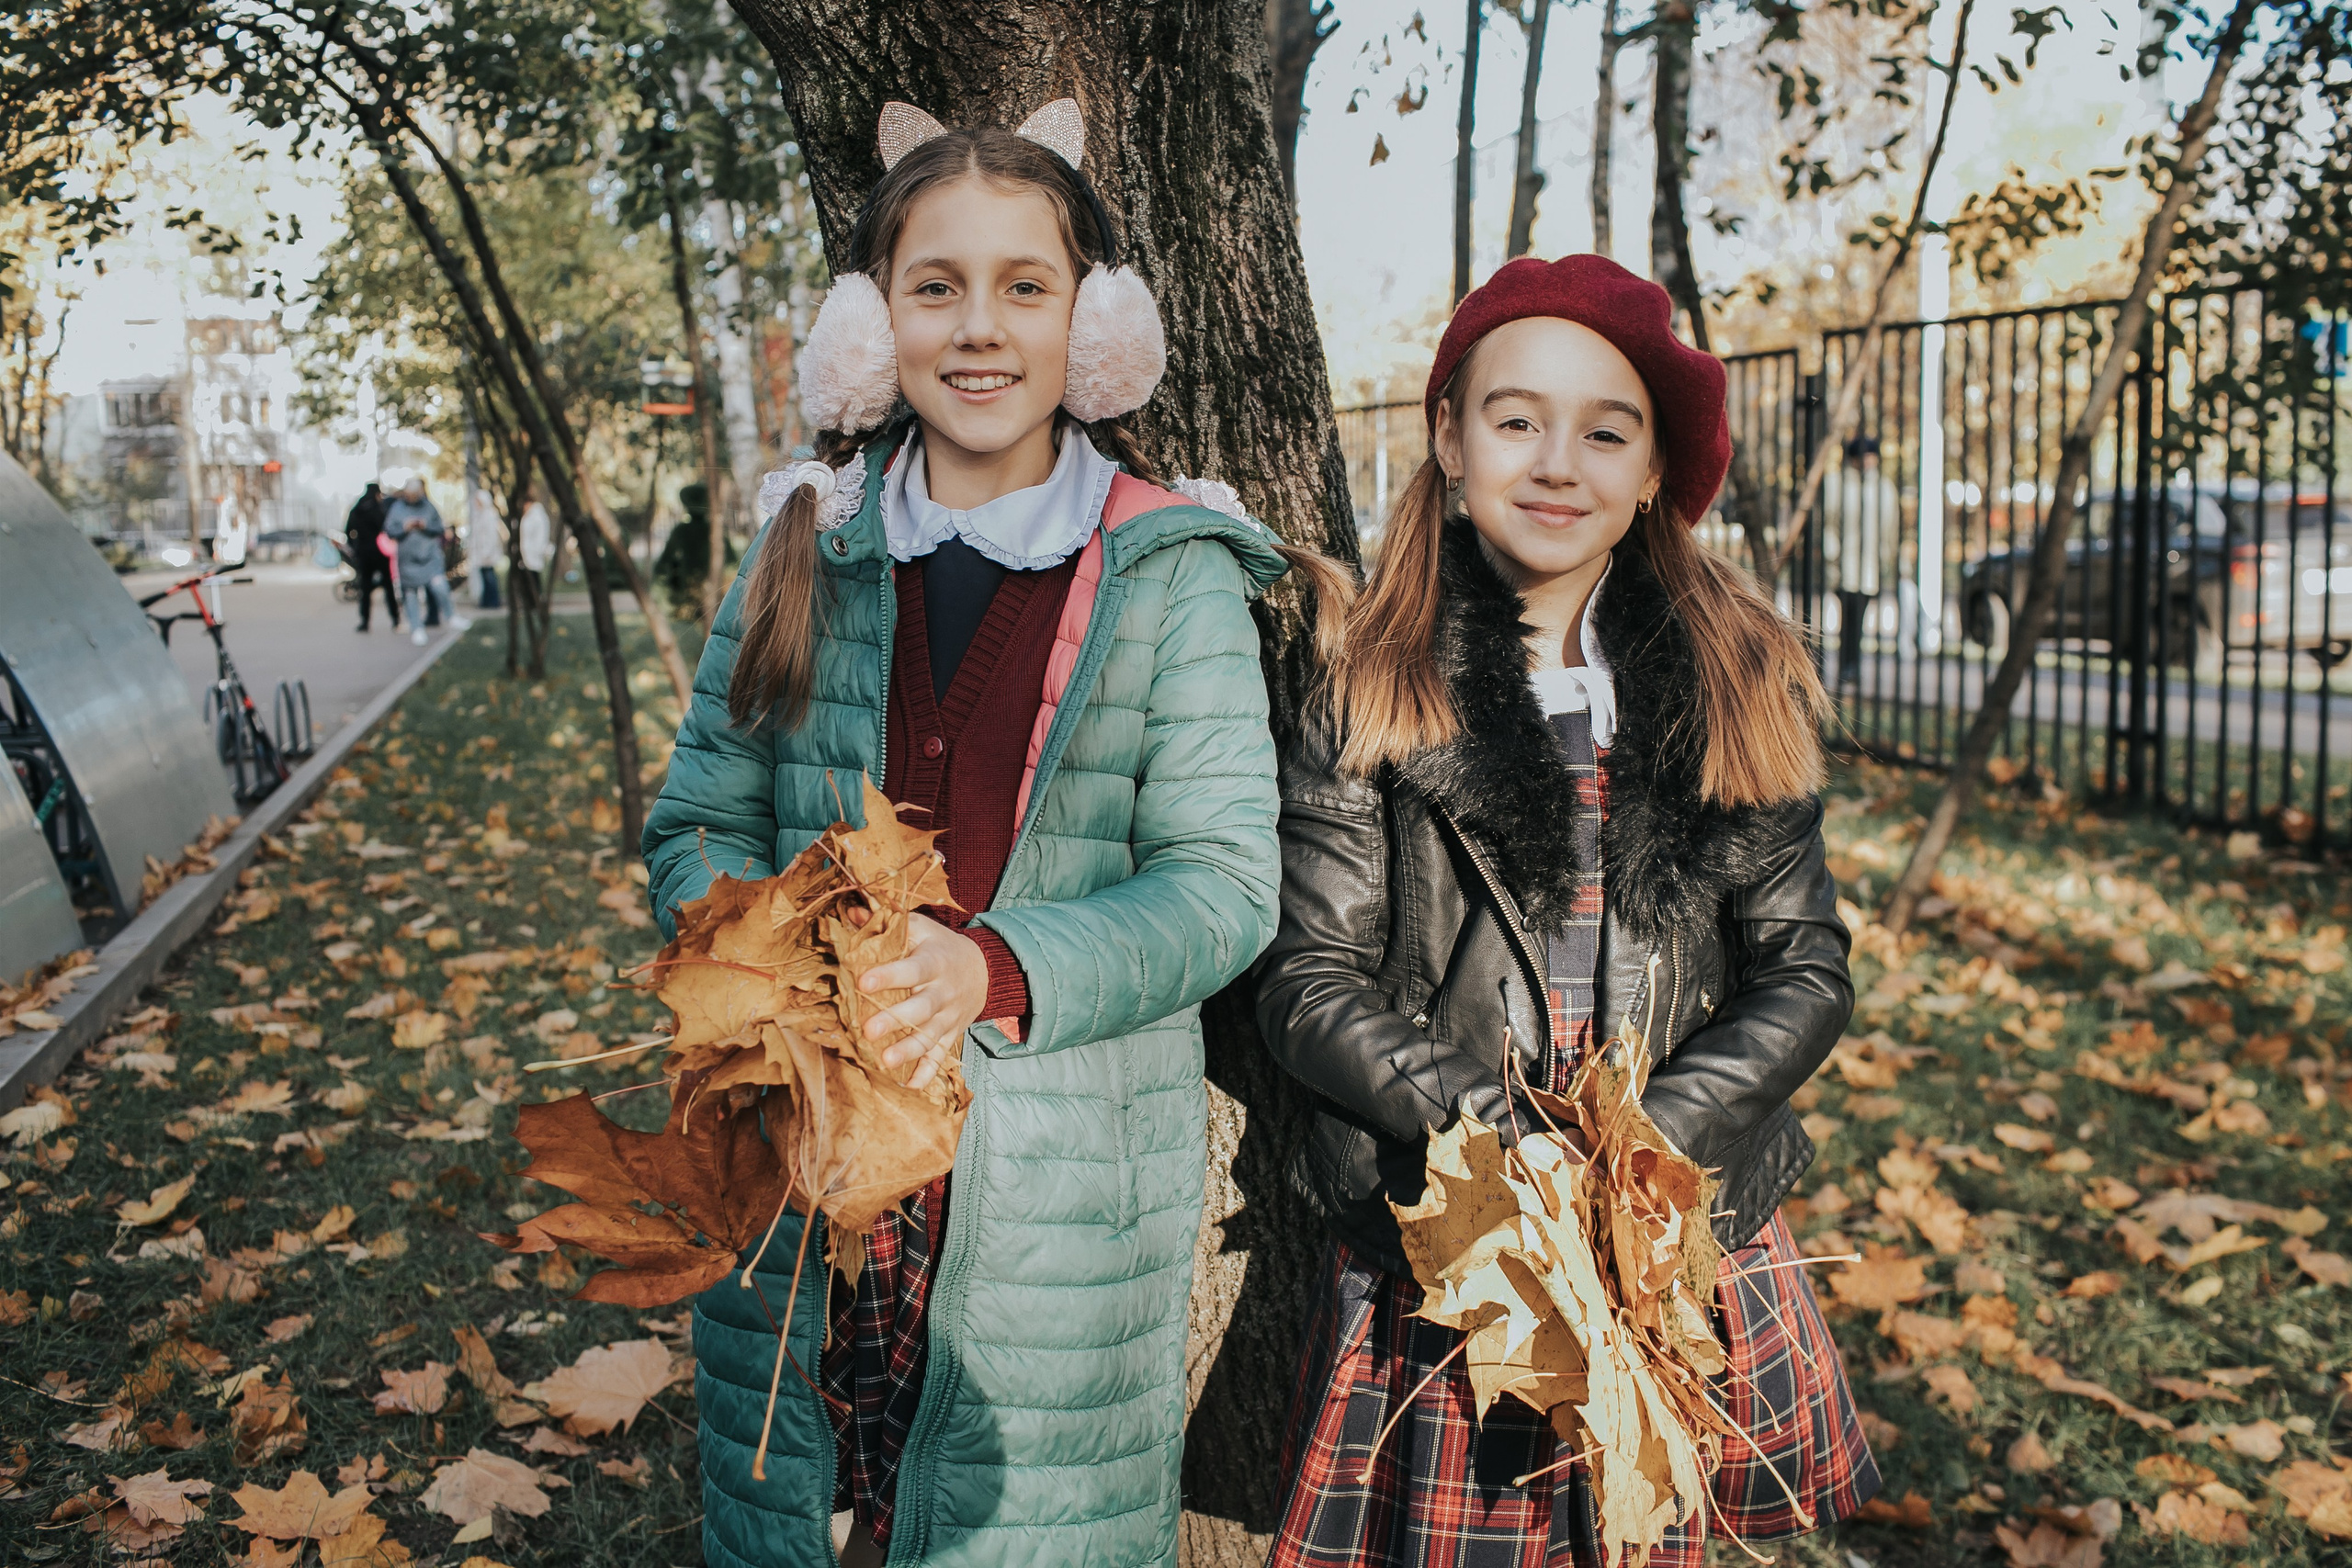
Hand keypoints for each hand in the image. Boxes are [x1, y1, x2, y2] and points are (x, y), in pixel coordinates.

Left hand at [858, 911, 988, 1089]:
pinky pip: (941, 1057)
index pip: (912, 968)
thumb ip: (887, 922)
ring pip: (930, 1037)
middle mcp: (943, 992)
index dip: (889, 975)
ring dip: (908, 1051)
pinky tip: (910, 1085)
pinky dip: (927, 1072)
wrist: (985, 970)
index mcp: (935, 962)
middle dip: (896, 1020)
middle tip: (868, 1030)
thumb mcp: (921, 929)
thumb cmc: (941, 947)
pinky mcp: (951, 1035)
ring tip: (884, 1061)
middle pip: (921, 1008)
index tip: (863, 980)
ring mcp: (949, 1017)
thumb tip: (853, 912)